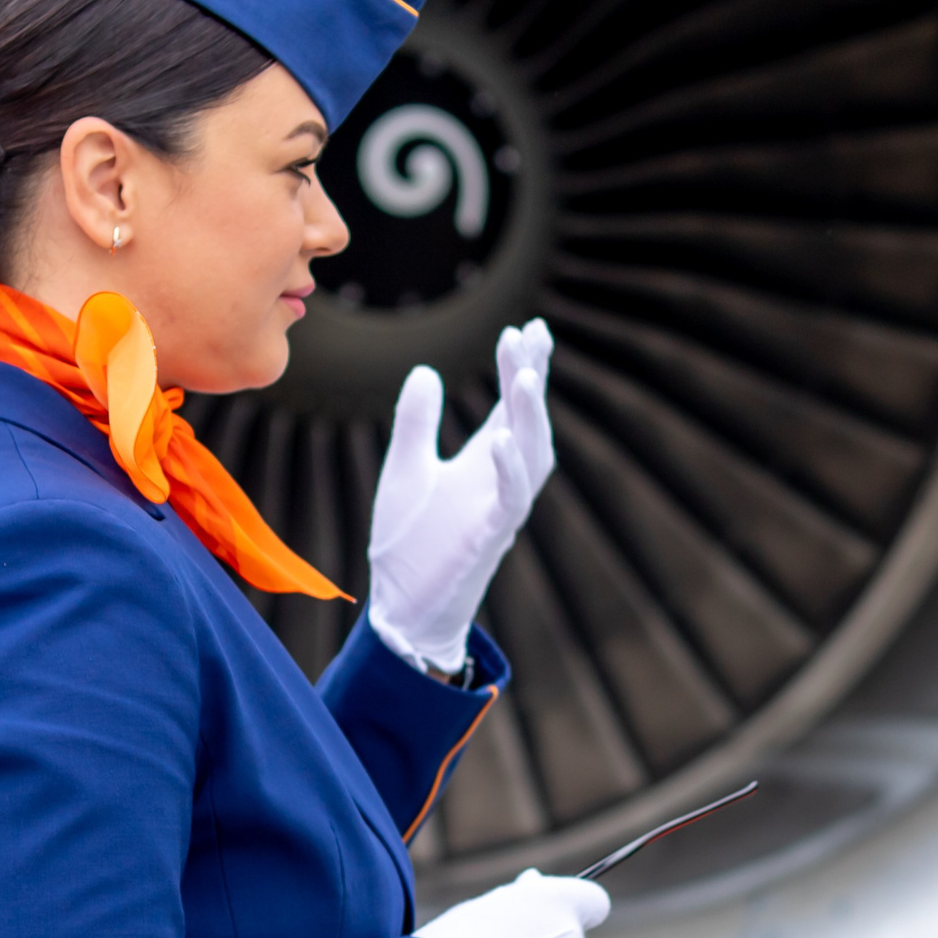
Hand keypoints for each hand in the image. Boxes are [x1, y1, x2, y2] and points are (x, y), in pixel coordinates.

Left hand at [368, 320, 554, 674]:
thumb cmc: (409, 544)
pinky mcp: (490, 539)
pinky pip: (510, 500)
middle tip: (529, 335)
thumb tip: (427, 370)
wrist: (403, 608)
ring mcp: (500, 509)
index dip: (521, 369)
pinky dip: (510, 468)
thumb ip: (417, 423)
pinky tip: (503, 437)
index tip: (528, 329)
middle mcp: (501, 481)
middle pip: (528, 421)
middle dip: (530, 378)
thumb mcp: (405, 470)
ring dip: (531, 416)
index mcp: (485, 463)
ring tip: (526, 375)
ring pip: (533, 455)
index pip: (511, 406)